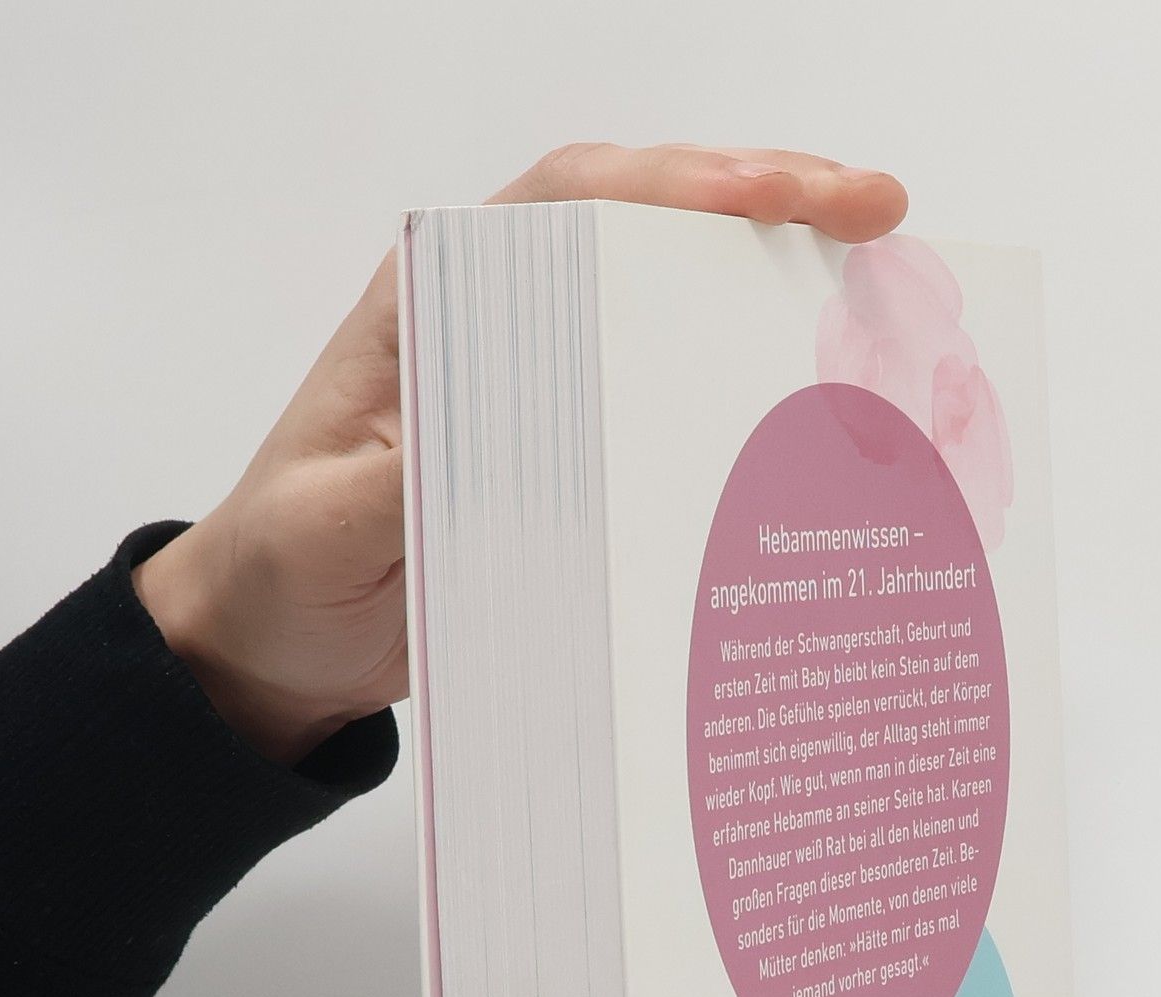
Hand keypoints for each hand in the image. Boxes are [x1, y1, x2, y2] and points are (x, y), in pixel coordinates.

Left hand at [135, 145, 908, 764]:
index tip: (765, 195)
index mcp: (432, 310)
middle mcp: (499, 324)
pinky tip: (821, 387)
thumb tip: (480, 445)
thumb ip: (396, 483)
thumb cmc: (282, 573)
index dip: (670, 186)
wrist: (277, 646)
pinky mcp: (574, 452)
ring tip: (883, 275)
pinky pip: (670, 392)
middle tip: (875, 211)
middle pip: (642, 225)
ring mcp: (546, 385)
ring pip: (671, 297)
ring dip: (774, 278)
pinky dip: (745, 376)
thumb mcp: (323, 530)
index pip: (562, 206)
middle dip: (764, 201)